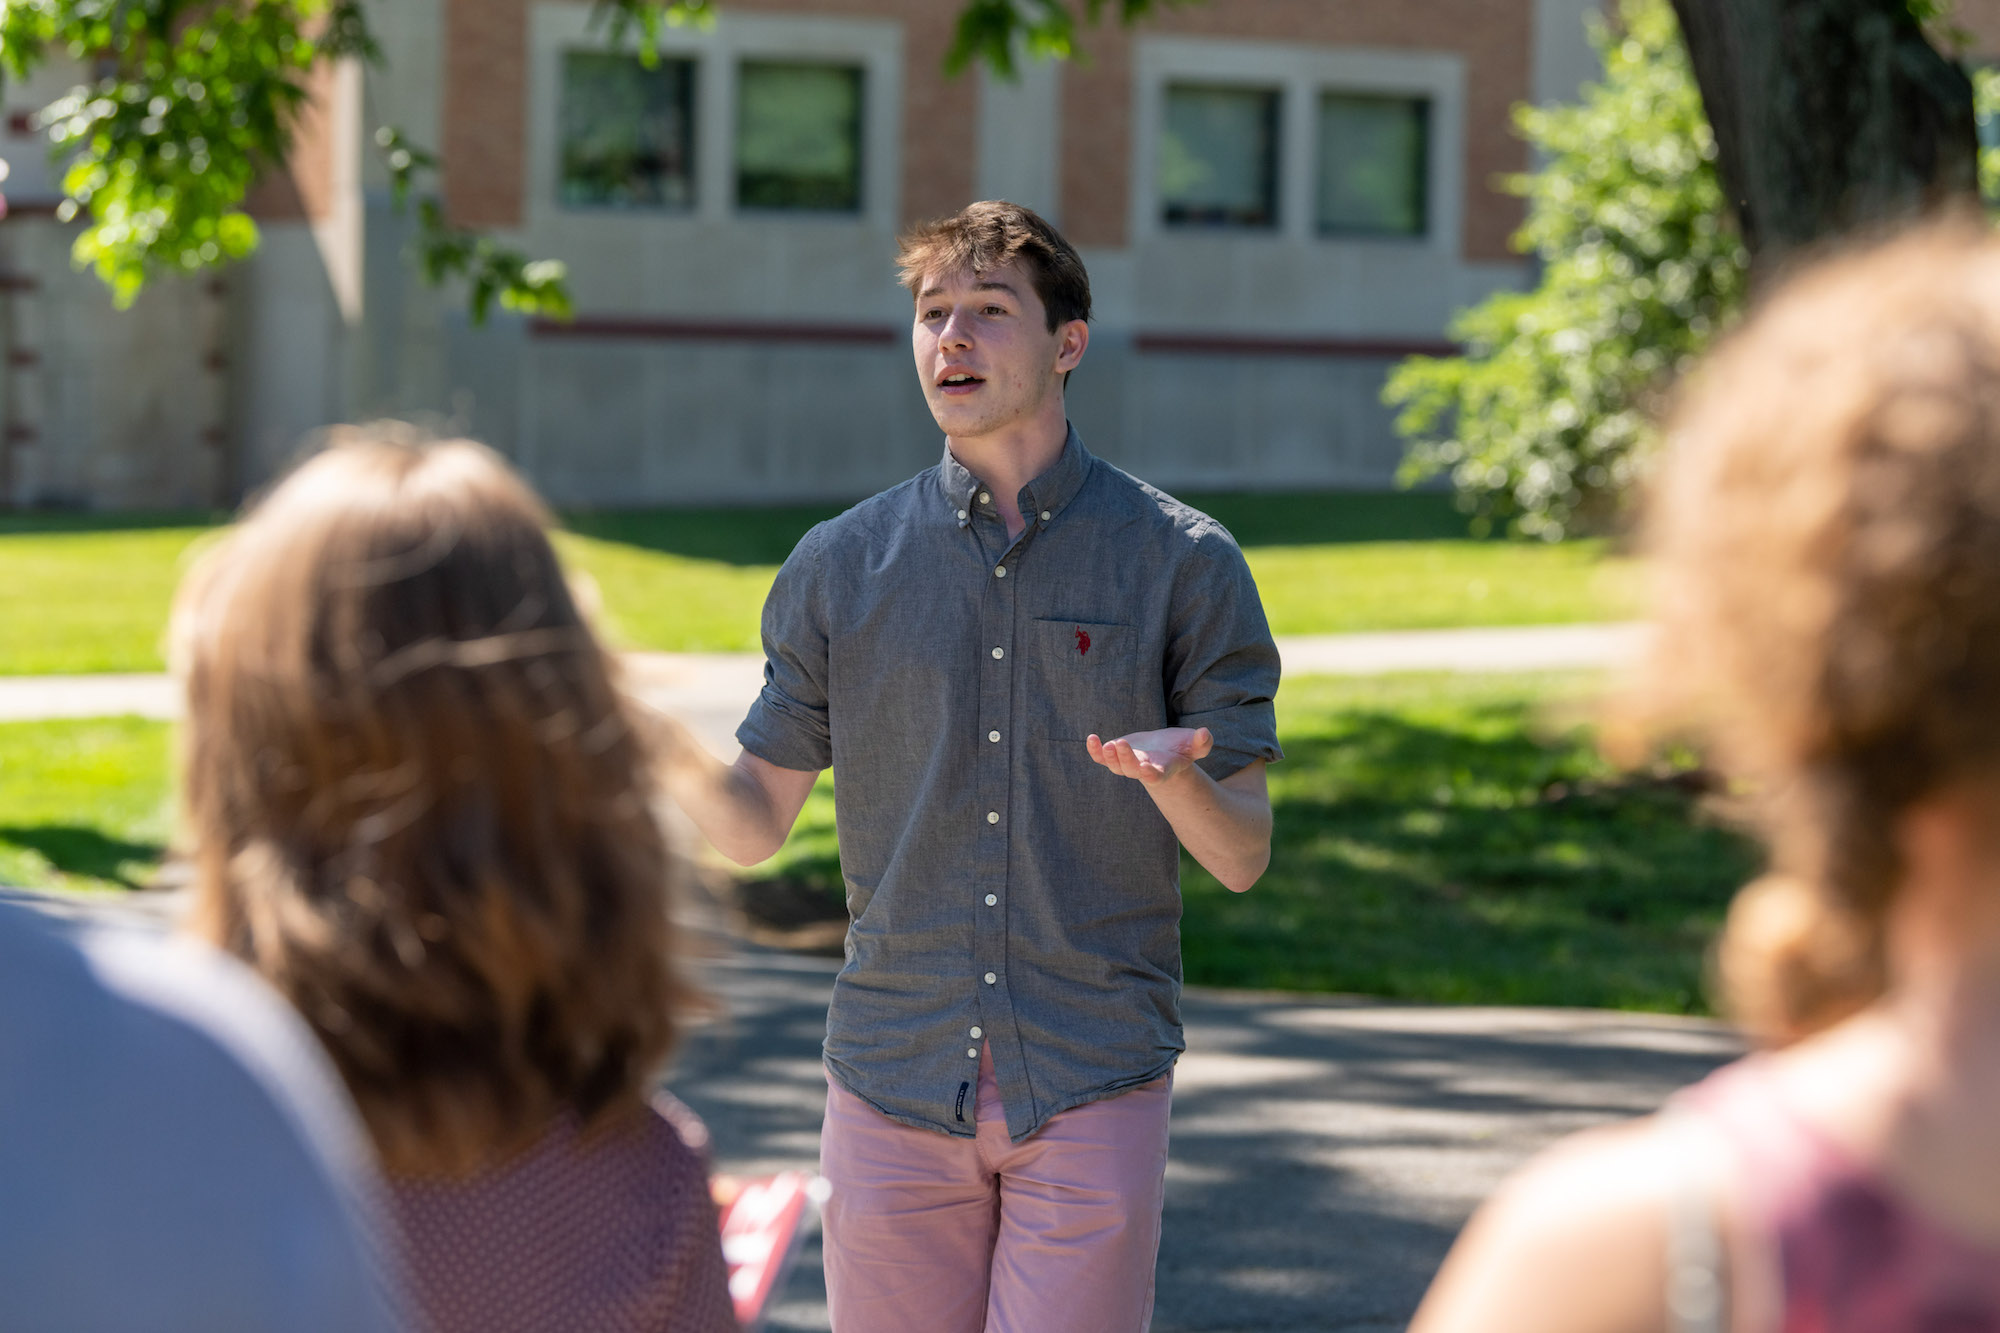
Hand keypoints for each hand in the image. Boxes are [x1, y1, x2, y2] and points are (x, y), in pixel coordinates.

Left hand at [1086, 727, 1213, 783]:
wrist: (1163, 752)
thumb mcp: (1194, 745)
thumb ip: (1202, 743)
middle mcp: (1142, 770)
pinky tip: (1091, 738)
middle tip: (1121, 744)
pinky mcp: (1116, 756)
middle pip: (1131, 770)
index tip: (1145, 769)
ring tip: (1108, 744)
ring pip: (1116, 766)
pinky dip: (1095, 750)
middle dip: (1125, 759)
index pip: (1155, 776)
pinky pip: (1101, 758)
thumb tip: (1205, 734)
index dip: (1149, 774)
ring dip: (1110, 756)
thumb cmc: (1181, 749)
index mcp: (1162, 770)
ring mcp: (1127, 764)